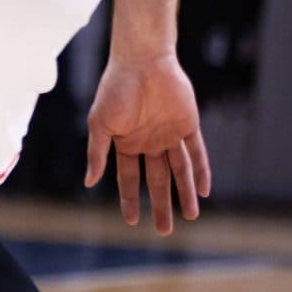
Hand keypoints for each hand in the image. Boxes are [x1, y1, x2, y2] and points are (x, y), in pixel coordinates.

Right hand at [84, 52, 211, 234]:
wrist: (142, 61)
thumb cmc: (115, 89)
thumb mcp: (100, 124)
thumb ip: (96, 153)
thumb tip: (88, 182)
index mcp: (126, 143)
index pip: (128, 178)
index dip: (130, 199)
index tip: (132, 221)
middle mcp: (149, 142)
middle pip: (157, 180)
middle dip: (160, 205)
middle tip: (165, 230)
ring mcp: (170, 134)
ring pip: (180, 170)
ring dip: (185, 193)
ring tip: (190, 215)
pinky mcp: (188, 125)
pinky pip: (197, 153)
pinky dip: (201, 171)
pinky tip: (203, 190)